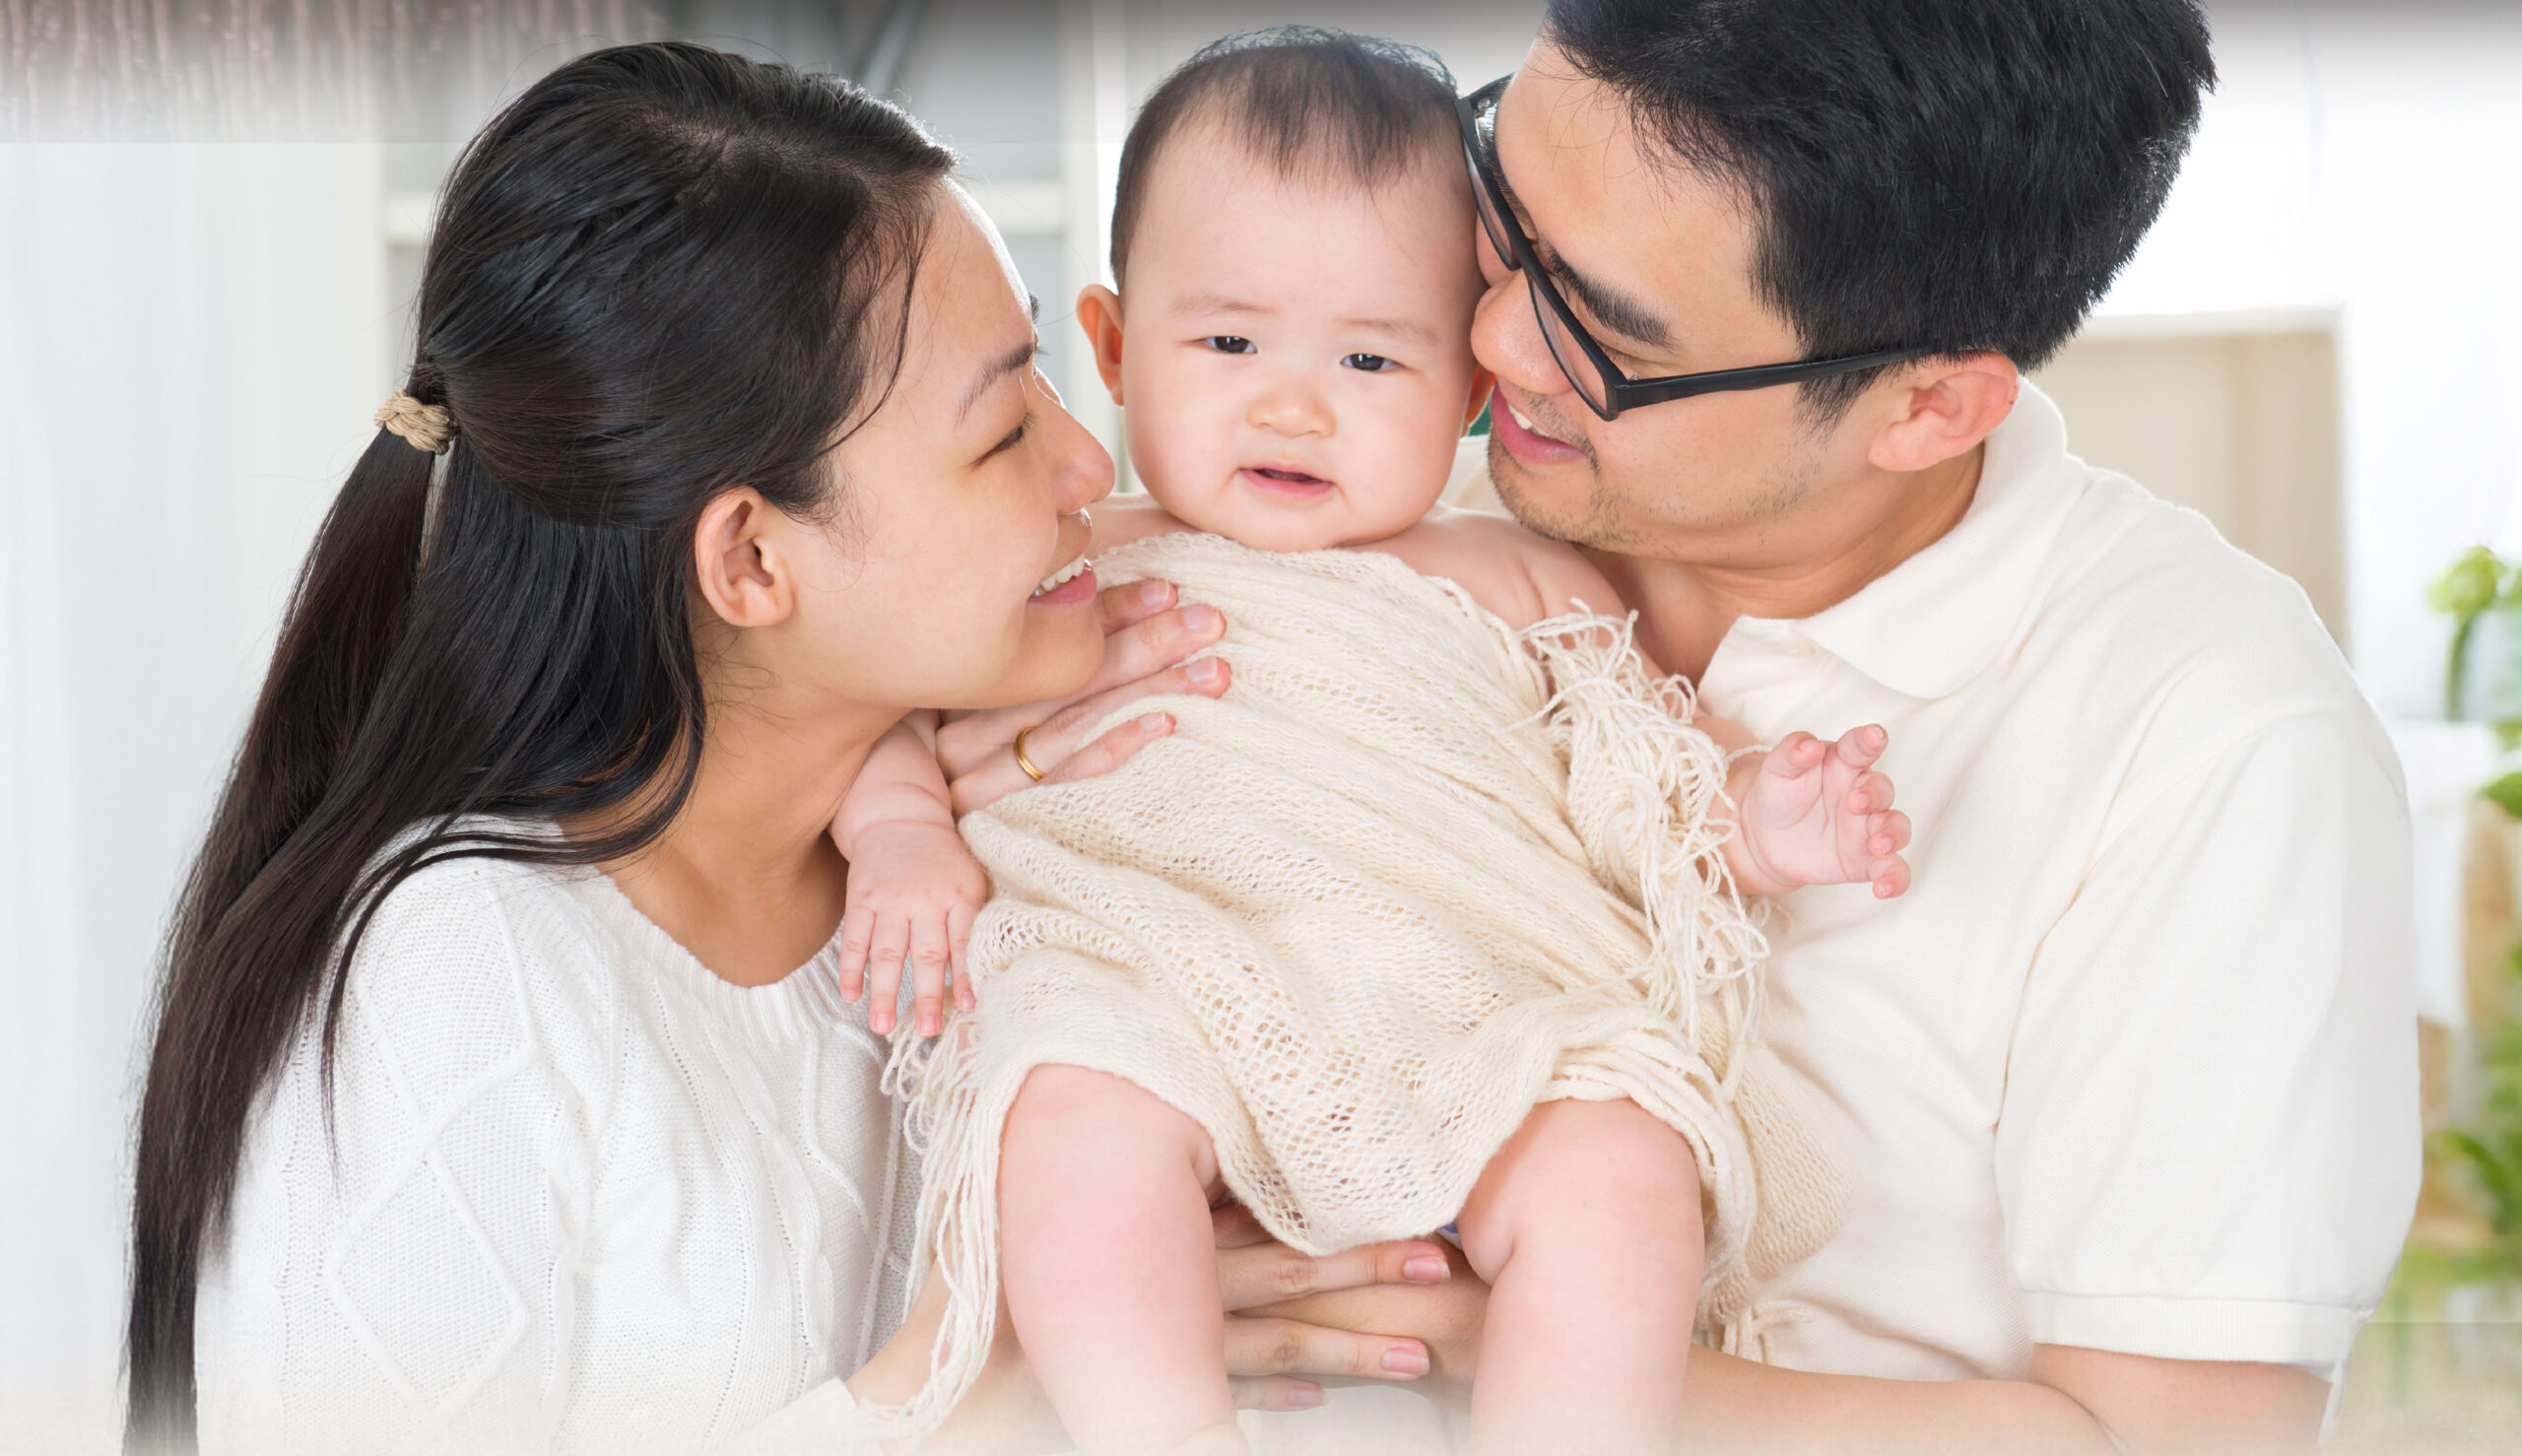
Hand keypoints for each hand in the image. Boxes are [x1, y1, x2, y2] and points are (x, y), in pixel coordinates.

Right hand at [835, 819, 985, 1036]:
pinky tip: (851, 994)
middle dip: (928, 995)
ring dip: (884, 992)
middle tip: (928, 1029)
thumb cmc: (943, 857)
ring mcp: (890, 900)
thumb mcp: (970, 879)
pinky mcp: (861, 898)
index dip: (968, 975)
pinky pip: (854, 939)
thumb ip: (974, 918)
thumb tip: (989, 968)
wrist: (901, 816)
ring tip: (883, 1025)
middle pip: (927, 953)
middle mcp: (925, 899)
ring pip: (887, 952)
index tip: (971, 1006)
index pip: (965, 941)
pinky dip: (851, 969)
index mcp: (958, 896)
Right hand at [859, 1213, 1477, 1451]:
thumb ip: (1142, 1181)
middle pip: (1283, 1267)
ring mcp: (1151, 1338)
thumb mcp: (1076, 1212)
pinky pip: (1218, 1390)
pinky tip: (1323, 1399)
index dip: (1341, 1217)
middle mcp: (1158, 1274)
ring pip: (1268, 1335)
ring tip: (1417, 1349)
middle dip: (1363, 1267)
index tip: (1416, 1213)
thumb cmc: (993, 1289)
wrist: (937, 1380)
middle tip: (1441, 1262)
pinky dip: (1273, 1393)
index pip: (1265, 1214)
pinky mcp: (1136, 1392)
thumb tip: (1211, 1141)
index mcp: (1152, 1220)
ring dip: (1346, 1343)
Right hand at [939, 578, 1232, 814]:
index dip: (1111, 610)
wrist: (900, 869)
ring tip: (1211, 672)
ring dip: (1150, 690)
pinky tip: (1165, 722)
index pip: (1049, 640)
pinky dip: (1116, 745)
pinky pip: (1067, 778)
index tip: (1167, 589)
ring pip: (1075, 722)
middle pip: (1068, 676)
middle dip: (1147, 642)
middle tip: (1209, 621)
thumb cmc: (952, 777)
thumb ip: (1036, 669)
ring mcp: (979, 777)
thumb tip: (1115, 609)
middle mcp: (968, 727)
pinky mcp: (998, 820)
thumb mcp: (980, 714)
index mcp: (969, 689)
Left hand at [1733, 725, 1913, 897]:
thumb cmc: (1777, 794)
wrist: (1764, 838)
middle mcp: (1862, 793)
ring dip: (1893, 834)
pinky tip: (1884, 888)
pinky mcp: (1866, 860)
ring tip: (1878, 844)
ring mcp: (1867, 828)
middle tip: (1855, 803)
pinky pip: (1892, 868)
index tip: (1875, 736)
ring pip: (1897, 827)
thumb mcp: (1776, 770)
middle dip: (1874, 794)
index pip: (1860, 747)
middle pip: (1882, 788)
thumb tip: (1809, 744)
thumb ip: (1792, 753)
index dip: (1869, 740)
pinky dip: (1895, 878)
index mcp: (1842, 763)